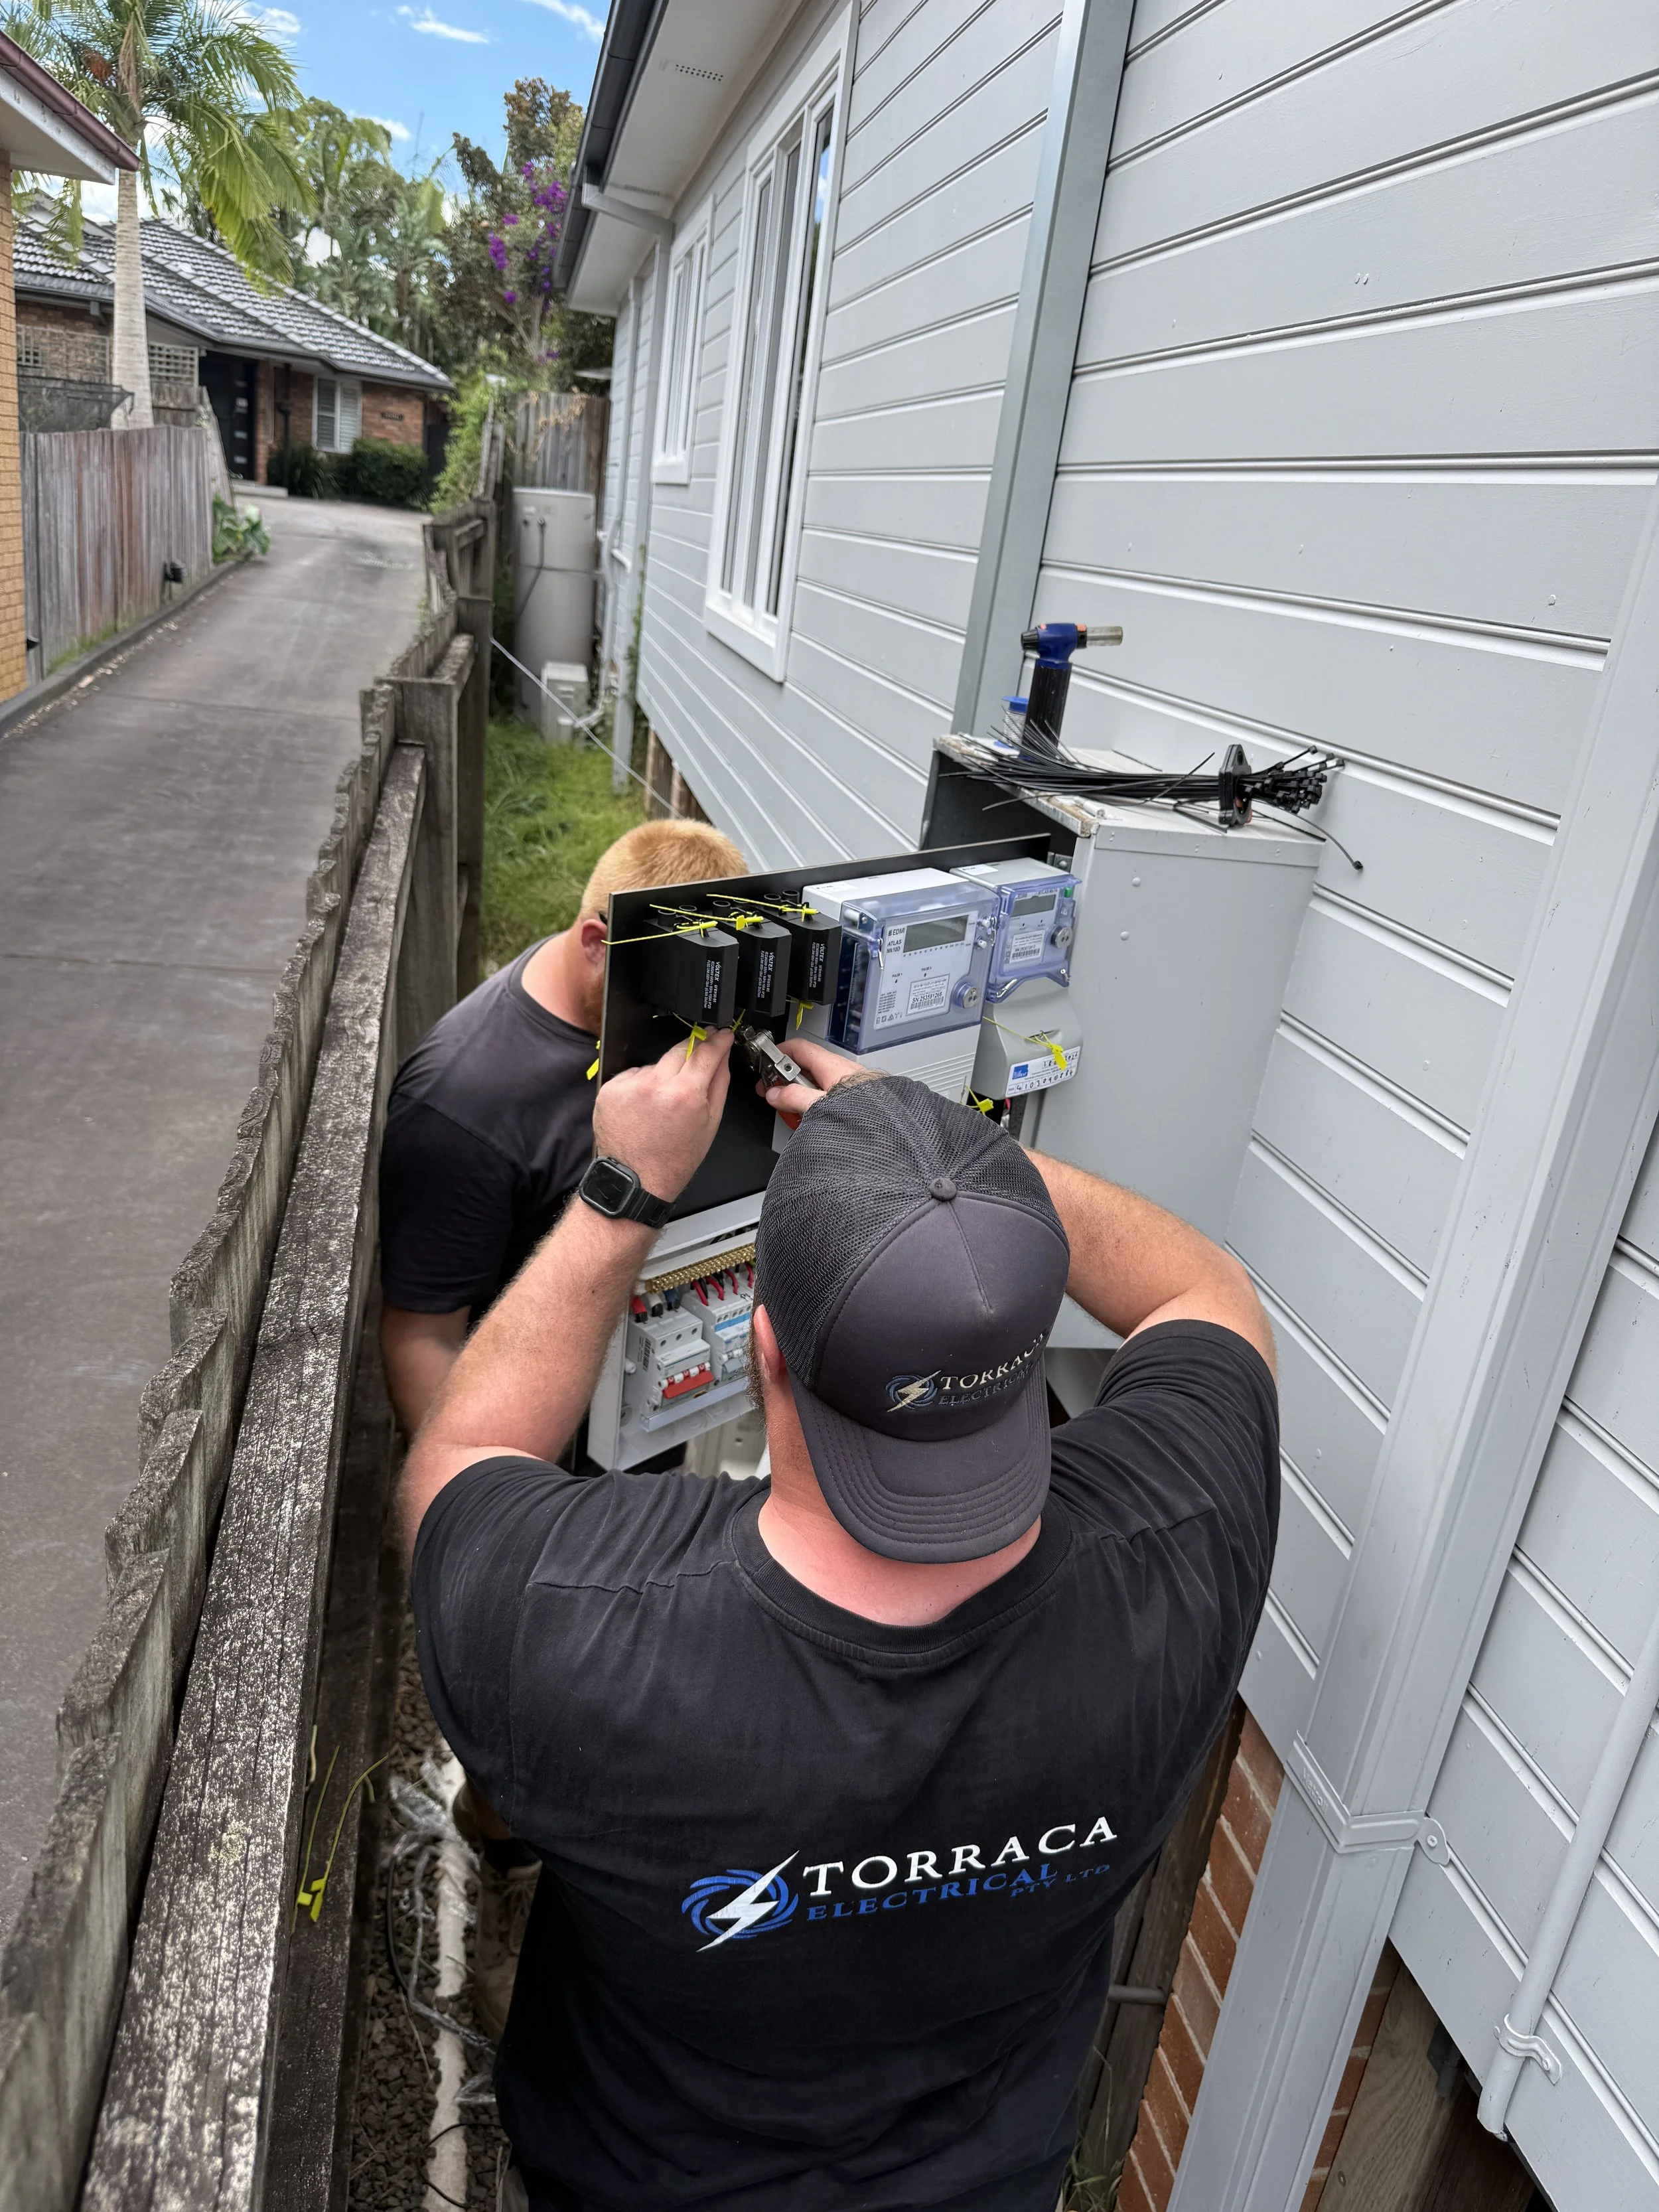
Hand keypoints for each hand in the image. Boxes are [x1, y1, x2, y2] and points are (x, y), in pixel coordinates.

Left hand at [592, 1029, 732, 1199]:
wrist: (636, 1180)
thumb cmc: (673, 1160)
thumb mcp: (710, 1124)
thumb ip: (719, 1084)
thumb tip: (723, 1057)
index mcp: (684, 1094)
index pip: (706, 1051)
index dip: (717, 1039)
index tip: (721, 1034)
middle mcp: (655, 1085)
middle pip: (680, 1050)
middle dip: (691, 1056)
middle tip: (691, 1077)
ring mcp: (630, 1086)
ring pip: (656, 1063)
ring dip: (663, 1076)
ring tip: (662, 1105)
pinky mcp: (610, 1089)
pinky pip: (633, 1074)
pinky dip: (641, 1085)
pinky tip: (643, 1108)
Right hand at [758, 1036, 879, 1122]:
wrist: (890, 1126)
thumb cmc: (865, 1112)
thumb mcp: (820, 1106)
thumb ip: (794, 1098)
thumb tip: (775, 1094)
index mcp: (831, 1066)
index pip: (798, 1047)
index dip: (778, 1053)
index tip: (765, 1065)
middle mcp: (841, 1071)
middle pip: (805, 1067)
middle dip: (785, 1079)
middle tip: (772, 1092)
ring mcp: (849, 1084)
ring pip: (816, 1083)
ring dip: (800, 1094)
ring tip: (792, 1111)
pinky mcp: (856, 1098)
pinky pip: (829, 1095)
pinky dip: (816, 1103)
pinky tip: (813, 1118)